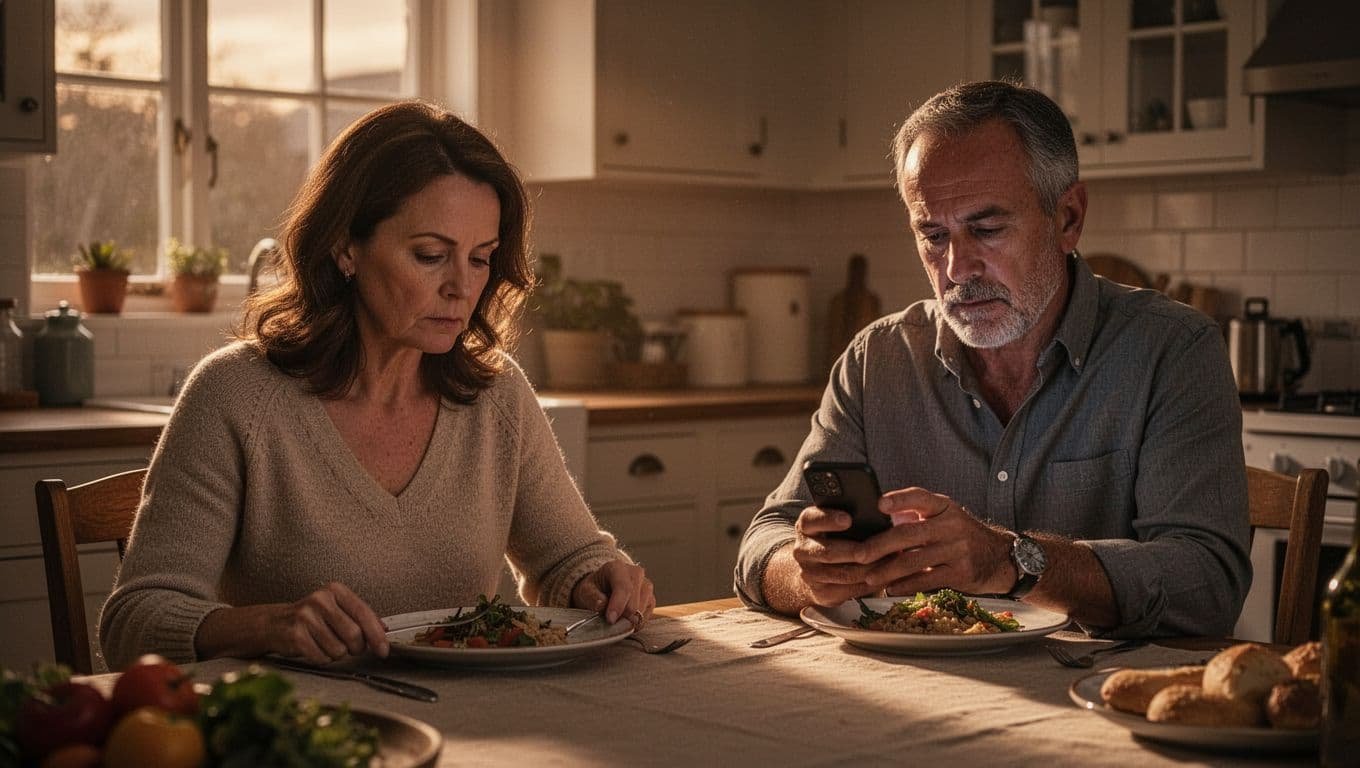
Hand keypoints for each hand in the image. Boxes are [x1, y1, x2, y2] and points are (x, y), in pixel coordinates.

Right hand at [197, 581, 389, 664]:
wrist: (273, 623)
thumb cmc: (311, 618)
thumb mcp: (337, 609)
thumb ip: (362, 617)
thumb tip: (385, 630)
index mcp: (335, 590)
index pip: (364, 614)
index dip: (377, 636)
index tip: (384, 651)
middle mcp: (321, 600)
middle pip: (354, 635)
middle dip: (355, 648)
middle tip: (347, 646)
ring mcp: (306, 616)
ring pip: (339, 650)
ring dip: (336, 654)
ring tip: (324, 643)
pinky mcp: (295, 634)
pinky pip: (322, 658)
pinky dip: (322, 659)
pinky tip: (313, 649)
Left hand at [572, 559, 654, 628]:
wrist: (603, 588)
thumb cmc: (595, 589)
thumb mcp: (586, 590)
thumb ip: (592, 597)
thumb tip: (602, 605)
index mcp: (618, 568)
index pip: (623, 587)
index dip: (618, 605)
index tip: (610, 620)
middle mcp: (636, 573)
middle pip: (635, 601)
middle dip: (622, 616)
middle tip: (610, 622)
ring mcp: (646, 585)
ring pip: (642, 610)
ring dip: (629, 619)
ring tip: (617, 618)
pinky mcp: (651, 598)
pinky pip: (646, 616)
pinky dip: (636, 622)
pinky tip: (625, 618)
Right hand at [783, 504, 884, 606]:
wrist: (816, 571)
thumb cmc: (835, 539)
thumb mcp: (833, 525)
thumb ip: (849, 518)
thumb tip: (879, 511)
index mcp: (805, 526)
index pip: (811, 520)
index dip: (829, 519)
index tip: (848, 519)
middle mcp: (802, 550)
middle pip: (829, 552)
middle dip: (856, 551)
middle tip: (878, 548)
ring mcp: (809, 573)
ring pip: (842, 574)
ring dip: (869, 569)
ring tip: (890, 562)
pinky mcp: (821, 593)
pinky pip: (848, 590)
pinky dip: (870, 584)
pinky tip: (885, 577)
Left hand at [861, 487, 1015, 595]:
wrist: (1000, 558)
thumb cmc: (962, 535)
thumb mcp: (946, 516)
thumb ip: (918, 515)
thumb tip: (877, 519)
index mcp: (944, 507)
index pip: (920, 497)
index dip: (899, 499)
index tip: (879, 504)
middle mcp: (952, 526)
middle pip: (908, 534)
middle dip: (879, 546)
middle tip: (859, 555)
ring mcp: (958, 550)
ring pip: (914, 561)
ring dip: (887, 571)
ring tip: (868, 577)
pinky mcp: (961, 573)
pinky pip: (926, 580)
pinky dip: (905, 586)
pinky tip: (890, 589)